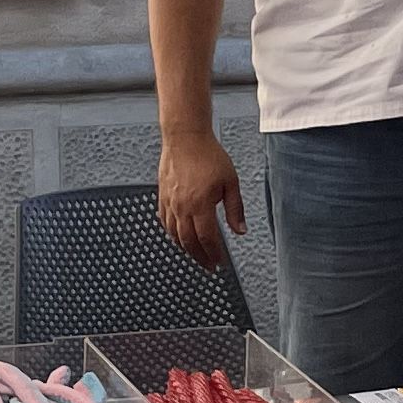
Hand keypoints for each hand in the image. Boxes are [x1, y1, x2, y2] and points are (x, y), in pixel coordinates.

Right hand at [158, 128, 245, 266]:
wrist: (185, 136)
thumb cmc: (208, 154)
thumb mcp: (231, 182)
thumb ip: (235, 209)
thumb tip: (240, 230)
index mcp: (201, 205)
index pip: (207, 239)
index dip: (214, 254)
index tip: (219, 262)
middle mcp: (182, 206)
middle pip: (189, 242)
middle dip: (200, 257)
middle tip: (208, 265)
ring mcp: (170, 202)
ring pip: (174, 234)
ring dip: (185, 248)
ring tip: (195, 254)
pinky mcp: (162, 195)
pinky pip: (164, 221)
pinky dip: (171, 233)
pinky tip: (177, 236)